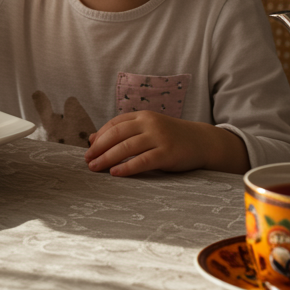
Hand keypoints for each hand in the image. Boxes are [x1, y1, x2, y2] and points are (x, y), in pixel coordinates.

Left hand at [84, 111, 247, 175]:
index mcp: (143, 116)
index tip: (89, 148)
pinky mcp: (168, 153)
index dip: (100, 136)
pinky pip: (143, 161)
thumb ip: (125, 132)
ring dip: (108, 158)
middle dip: (99, 148)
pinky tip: (115, 173)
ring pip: (127, 147)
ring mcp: (159, 137)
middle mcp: (150, 123)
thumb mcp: (148, 129)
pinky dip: (127, 167)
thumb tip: (93, 139)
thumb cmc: (170, 137)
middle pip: (117, 134)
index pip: (115, 123)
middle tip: (87, 160)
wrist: (202, 142)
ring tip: (95, 168)